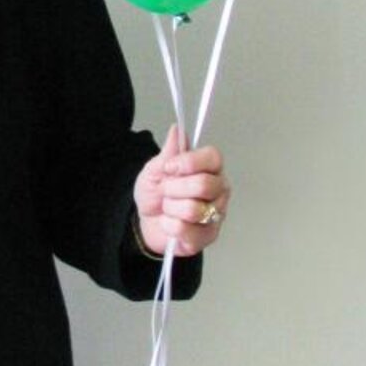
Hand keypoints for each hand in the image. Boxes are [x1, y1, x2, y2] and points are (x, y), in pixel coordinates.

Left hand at [133, 124, 230, 256]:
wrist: (145, 221)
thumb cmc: (156, 193)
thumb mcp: (156, 169)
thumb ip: (169, 152)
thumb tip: (177, 129)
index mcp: (209, 169)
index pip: (213, 157)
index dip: (189, 162)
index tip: (169, 167)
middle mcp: (219, 190)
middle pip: (204, 185)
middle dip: (174, 188)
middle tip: (166, 190)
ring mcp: (216, 214)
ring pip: (194, 209)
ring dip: (170, 208)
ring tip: (168, 207)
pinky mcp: (208, 236)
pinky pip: (185, 229)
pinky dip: (169, 225)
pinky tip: (169, 223)